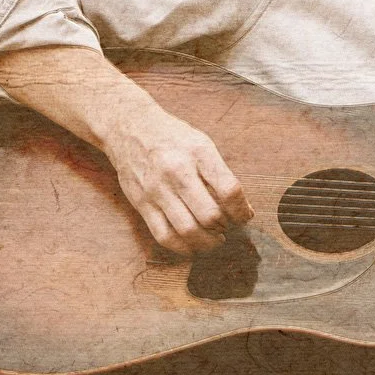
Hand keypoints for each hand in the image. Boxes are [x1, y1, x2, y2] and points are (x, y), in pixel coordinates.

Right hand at [103, 104, 252, 254]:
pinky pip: (164, 236)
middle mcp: (176, 172)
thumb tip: (243, 208)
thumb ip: (221, 174)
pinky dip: (183, 247)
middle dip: (225, 226)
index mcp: (198, 153)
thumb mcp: (202, 144)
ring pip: (187, 230)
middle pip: (209, 214)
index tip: (245, 216)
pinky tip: (193, 245)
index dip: (242, 210)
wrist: (129, 127)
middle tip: (228, 225)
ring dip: (207, 242)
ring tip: (215, 238)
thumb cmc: (172, 137)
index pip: (229, 190)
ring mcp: (156, 190)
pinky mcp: (142, 203)